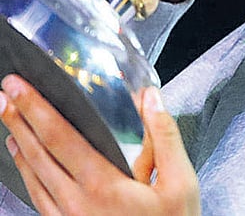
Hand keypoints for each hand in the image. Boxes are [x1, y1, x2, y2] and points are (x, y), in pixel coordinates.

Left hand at [0, 75, 199, 214]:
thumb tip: (151, 99)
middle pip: (38, 153)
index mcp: (103, 185)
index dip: (35, 108)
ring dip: (19, 146)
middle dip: (19, 120)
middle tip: (5, 94)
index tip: (19, 87)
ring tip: (10, 123)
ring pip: (32, 177)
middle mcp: (76, 202)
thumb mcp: (181, 183)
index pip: (59, 137)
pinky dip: (27, 174)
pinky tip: (26, 164)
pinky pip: (38, 197)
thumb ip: (165, 137)